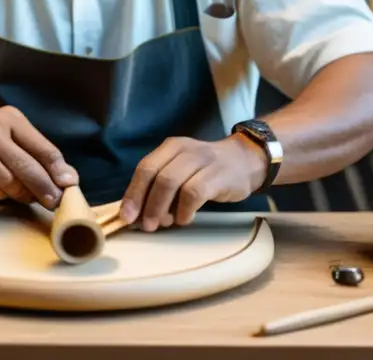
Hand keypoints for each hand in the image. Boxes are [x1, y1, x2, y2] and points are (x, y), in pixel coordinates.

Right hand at [0, 105, 77, 207]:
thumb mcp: (16, 134)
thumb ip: (40, 153)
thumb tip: (68, 178)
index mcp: (12, 120)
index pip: (42, 147)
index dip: (57, 169)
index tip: (68, 185)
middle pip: (25, 166)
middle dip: (43, 188)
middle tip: (54, 202)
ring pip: (8, 181)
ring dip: (22, 193)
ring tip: (28, 196)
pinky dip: (1, 194)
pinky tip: (4, 190)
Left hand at [119, 135, 266, 231]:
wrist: (246, 161)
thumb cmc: (207, 170)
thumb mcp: (182, 169)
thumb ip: (161, 185)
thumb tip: (138, 213)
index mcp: (171, 147)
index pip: (145, 168)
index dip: (133, 193)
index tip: (126, 216)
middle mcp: (184, 150)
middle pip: (156, 176)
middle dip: (146, 204)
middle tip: (146, 226)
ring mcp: (202, 160)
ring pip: (172, 183)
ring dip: (163, 208)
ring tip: (164, 224)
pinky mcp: (218, 176)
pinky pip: (194, 193)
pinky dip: (185, 210)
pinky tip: (184, 219)